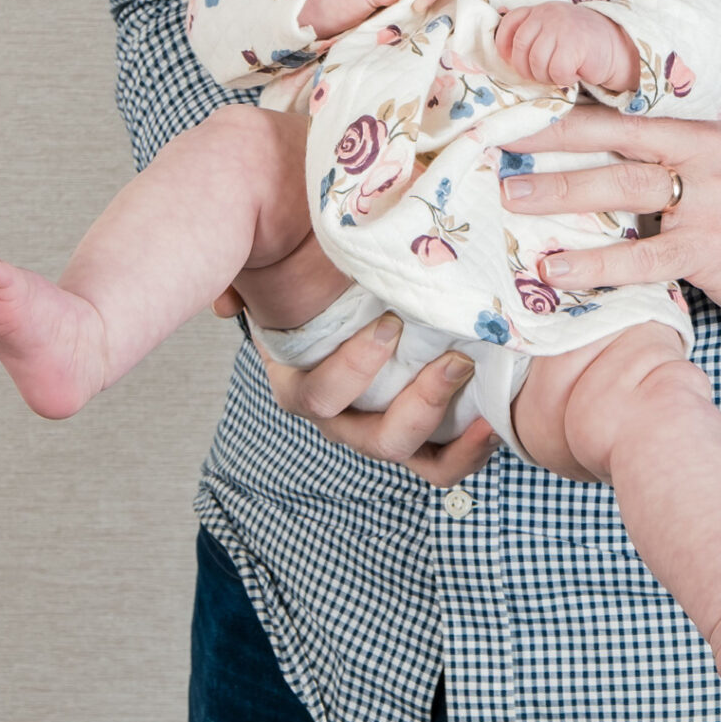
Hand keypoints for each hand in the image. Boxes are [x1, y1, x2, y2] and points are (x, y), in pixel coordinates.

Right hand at [210, 287, 496, 484]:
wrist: (356, 283)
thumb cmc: (315, 271)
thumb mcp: (283, 261)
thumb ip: (249, 274)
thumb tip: (225, 304)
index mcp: (300, 378)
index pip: (317, 394)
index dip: (353, 370)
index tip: (390, 325)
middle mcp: (338, 412)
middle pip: (371, 438)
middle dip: (417, 404)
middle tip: (454, 359)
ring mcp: (377, 425)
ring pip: (409, 453)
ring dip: (446, 425)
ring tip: (480, 385)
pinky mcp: (419, 430)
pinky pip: (440, 460)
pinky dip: (467, 450)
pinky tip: (494, 420)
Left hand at [495, 1, 639, 94]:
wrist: (618, 45)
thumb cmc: (581, 43)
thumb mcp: (553, 31)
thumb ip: (532, 35)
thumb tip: (504, 54)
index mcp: (540, 10)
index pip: (510, 23)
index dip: (505, 45)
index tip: (513, 61)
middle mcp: (548, 15)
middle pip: (520, 48)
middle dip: (527, 69)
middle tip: (543, 74)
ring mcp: (561, 28)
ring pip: (535, 62)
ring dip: (546, 76)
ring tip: (560, 73)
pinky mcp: (574, 45)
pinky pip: (556, 71)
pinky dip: (564, 78)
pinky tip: (574, 73)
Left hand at [498, 104, 720, 335]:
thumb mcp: (715, 178)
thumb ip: (665, 167)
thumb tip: (586, 168)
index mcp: (698, 132)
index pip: (622, 113)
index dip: (566, 111)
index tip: (514, 113)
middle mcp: (703, 155)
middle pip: (615, 140)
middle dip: (551, 144)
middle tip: (497, 149)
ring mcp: (710, 201)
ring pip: (624, 187)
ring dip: (562, 194)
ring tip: (513, 201)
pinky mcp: (711, 249)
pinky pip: (642, 255)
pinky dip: (595, 263)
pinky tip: (556, 271)